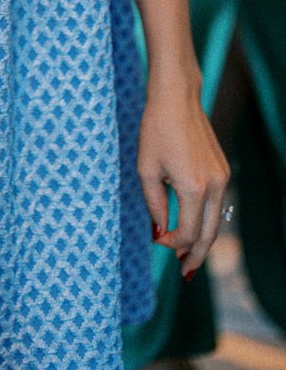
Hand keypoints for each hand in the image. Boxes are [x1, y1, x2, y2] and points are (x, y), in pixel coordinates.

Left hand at [138, 77, 229, 277]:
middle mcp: (214, 185)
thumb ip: (154, 204)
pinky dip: (206, 218)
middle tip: (184, 271)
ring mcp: (222, 177)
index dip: (173, 243)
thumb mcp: (146, 169)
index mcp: (193, 187)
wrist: (176, 98)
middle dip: (196, 254)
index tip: (158, 243)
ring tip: (187, 253)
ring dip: (202, 238)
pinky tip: (193, 224)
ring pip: (215, 220)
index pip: (188, 232)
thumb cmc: (155, 129)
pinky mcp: (222, 169)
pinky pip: (216, 203)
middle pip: (208, 233)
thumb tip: (160, 232)